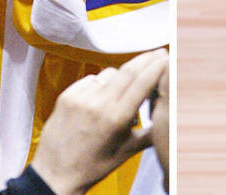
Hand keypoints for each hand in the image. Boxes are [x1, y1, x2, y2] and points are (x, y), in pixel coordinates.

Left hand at [31, 49, 168, 194]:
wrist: (56, 173)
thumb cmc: (92, 166)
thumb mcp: (127, 151)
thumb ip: (150, 133)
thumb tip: (170, 119)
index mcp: (116, 119)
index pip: (142, 83)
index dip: (157, 67)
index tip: (166, 58)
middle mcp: (98, 105)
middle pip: (128, 70)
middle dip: (146, 59)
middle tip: (157, 53)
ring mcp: (80, 98)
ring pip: (109, 74)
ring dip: (120, 76)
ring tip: (123, 89)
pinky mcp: (66, 96)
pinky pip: (91, 80)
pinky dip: (100, 84)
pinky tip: (100, 97)